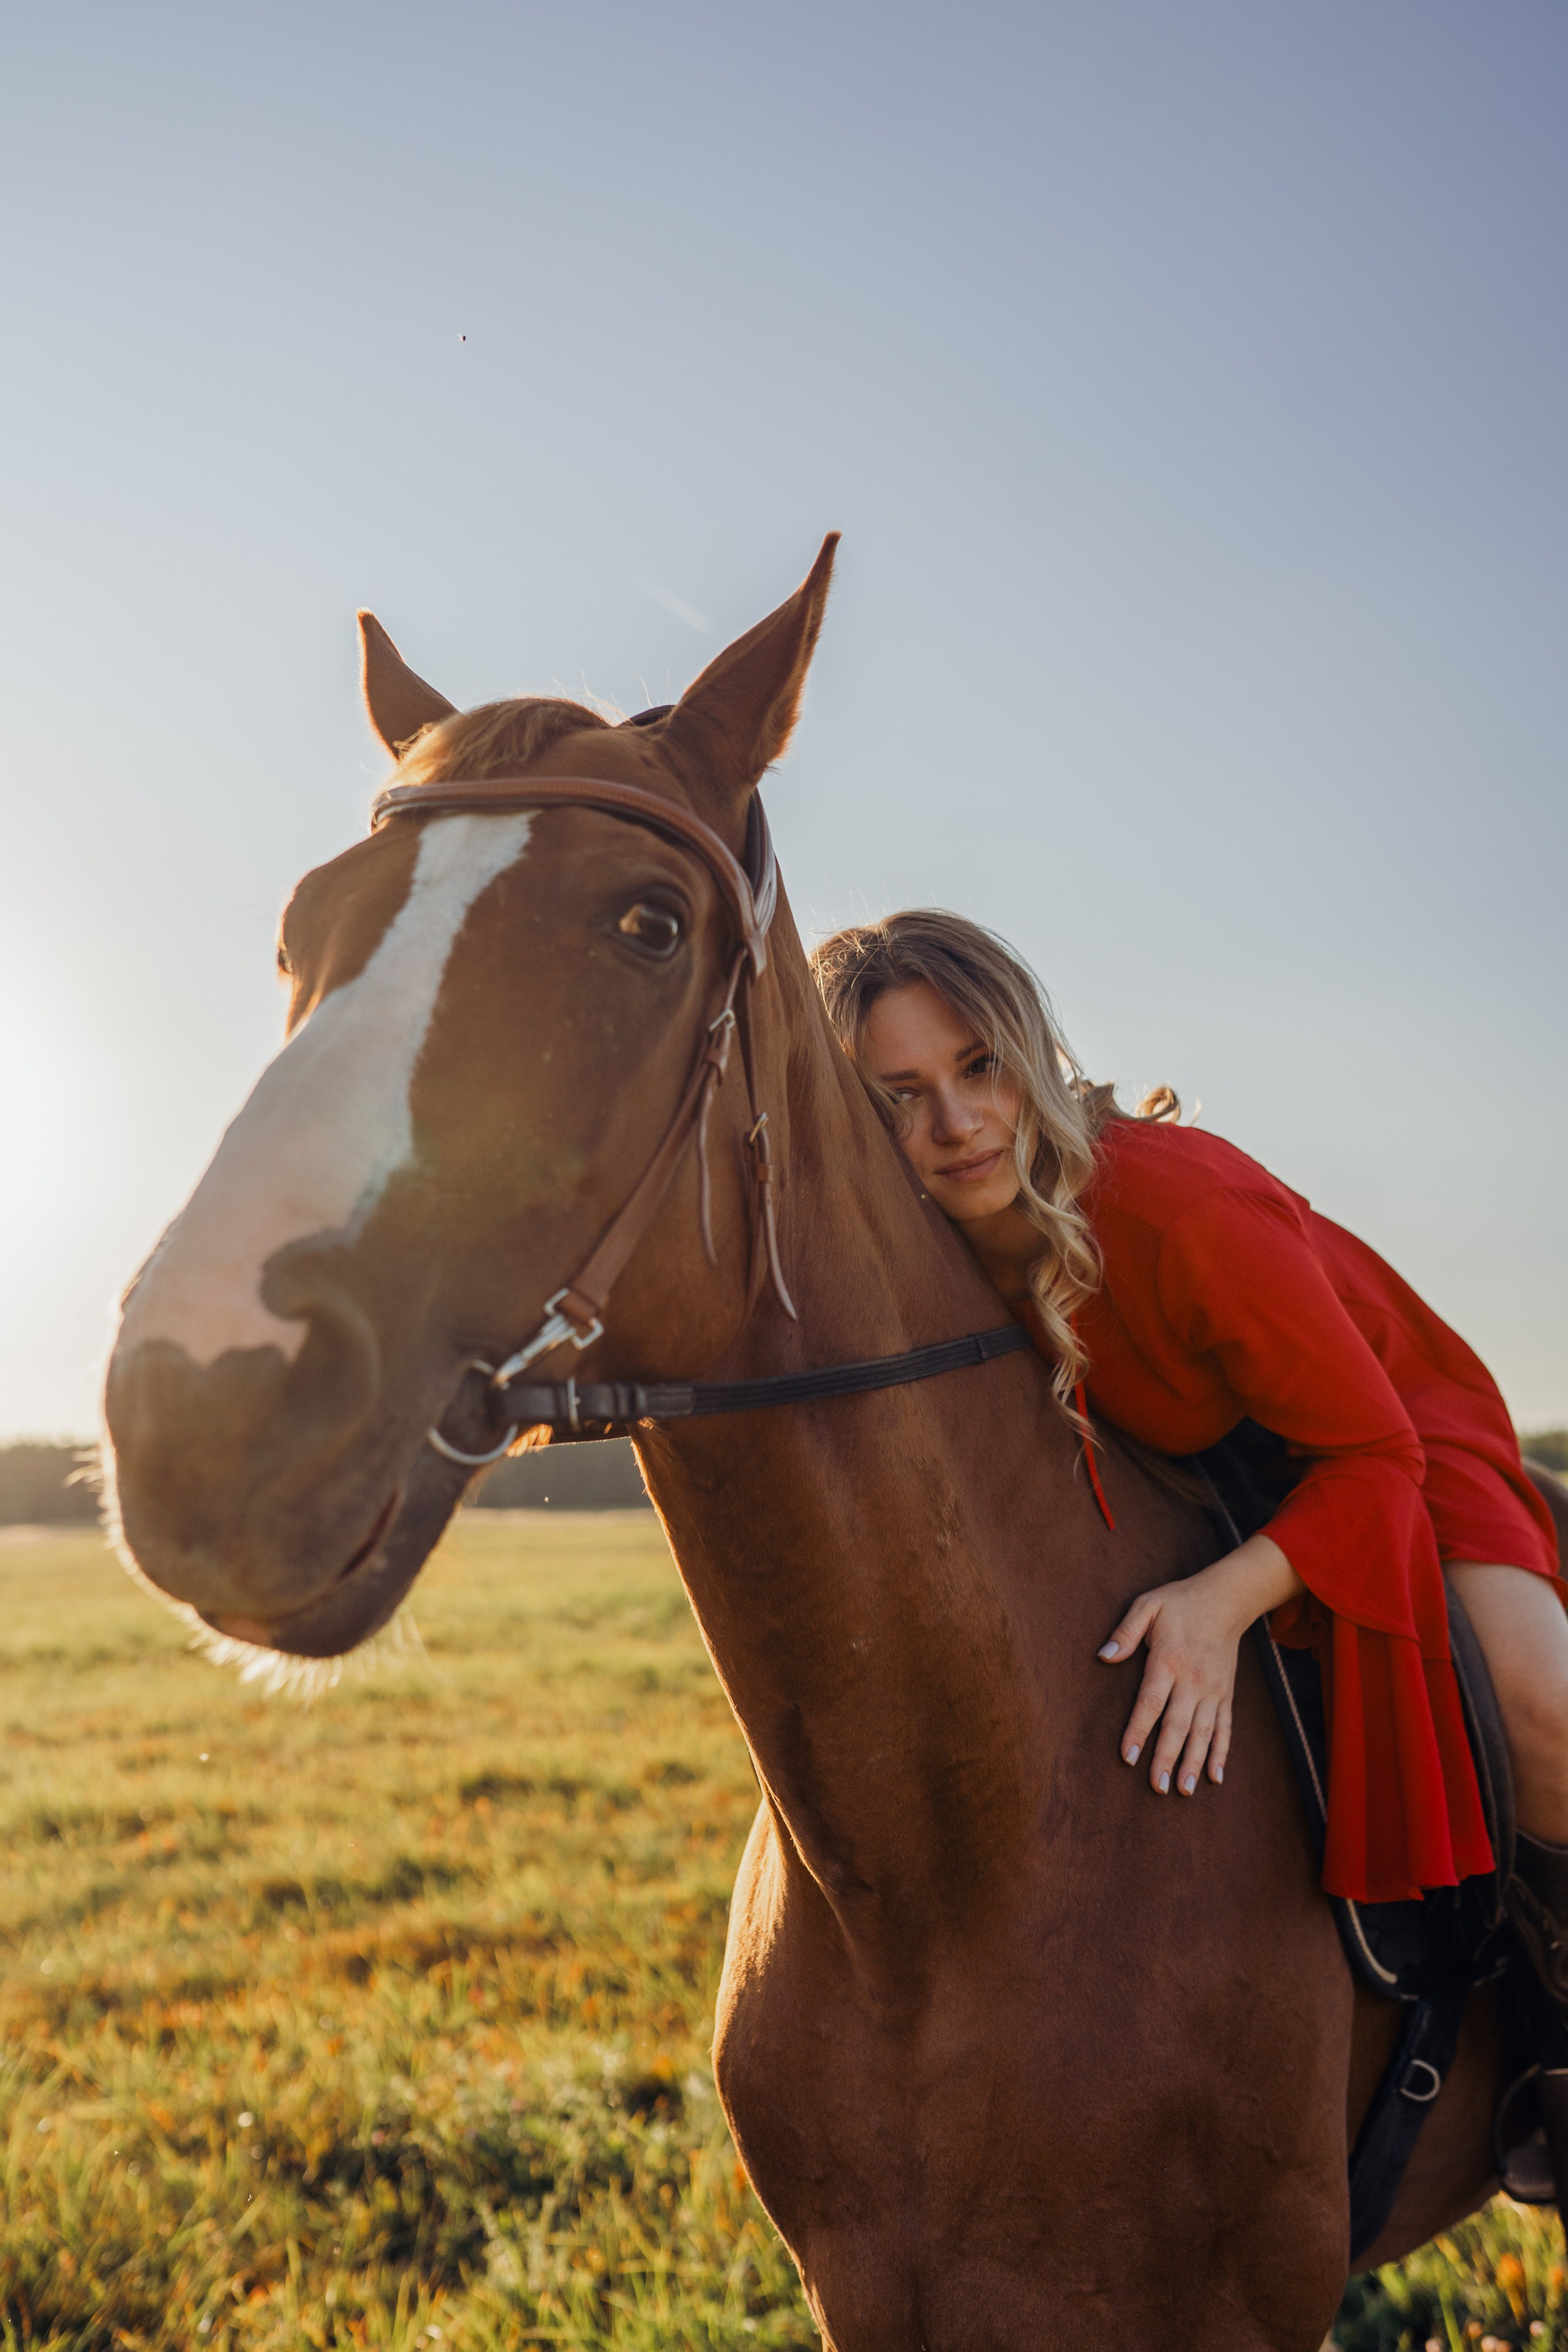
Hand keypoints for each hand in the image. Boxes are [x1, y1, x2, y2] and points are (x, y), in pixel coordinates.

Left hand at [1096, 1534, 1302, 1797]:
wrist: (1226, 1599)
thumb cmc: (1179, 1602)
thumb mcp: (1147, 1605)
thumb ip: (1126, 1631)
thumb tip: (1103, 1655)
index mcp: (1169, 1660)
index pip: (1150, 1702)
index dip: (1138, 1731)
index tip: (1128, 1758)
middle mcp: (1193, 1680)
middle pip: (1178, 1725)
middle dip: (1167, 1758)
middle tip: (1157, 1787)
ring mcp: (1213, 1689)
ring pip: (1203, 1732)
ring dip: (1193, 1762)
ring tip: (1183, 1790)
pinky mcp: (1226, 1694)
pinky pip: (1225, 1727)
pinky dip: (1221, 1753)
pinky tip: (1215, 1777)